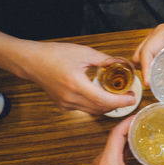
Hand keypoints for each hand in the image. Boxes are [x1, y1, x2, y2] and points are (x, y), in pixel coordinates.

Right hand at [20, 42, 134, 113]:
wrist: (32, 62)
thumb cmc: (54, 54)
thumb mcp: (83, 53)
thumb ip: (104, 60)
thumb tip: (120, 63)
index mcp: (76, 84)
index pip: (104, 100)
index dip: (120, 101)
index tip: (131, 98)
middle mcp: (70, 98)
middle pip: (101, 108)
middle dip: (117, 105)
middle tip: (128, 96)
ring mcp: (66, 104)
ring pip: (94, 111)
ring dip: (107, 106)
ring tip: (118, 96)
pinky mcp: (63, 106)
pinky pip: (85, 109)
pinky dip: (96, 105)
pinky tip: (101, 96)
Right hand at [132, 10, 163, 86]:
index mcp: (162, 34)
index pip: (147, 52)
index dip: (146, 69)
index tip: (148, 84)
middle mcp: (154, 36)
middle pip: (138, 56)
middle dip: (143, 71)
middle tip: (153, 85)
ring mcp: (153, 39)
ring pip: (139, 56)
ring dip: (144, 68)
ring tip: (154, 81)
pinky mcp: (155, 43)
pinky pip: (145, 55)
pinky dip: (148, 65)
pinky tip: (157, 73)